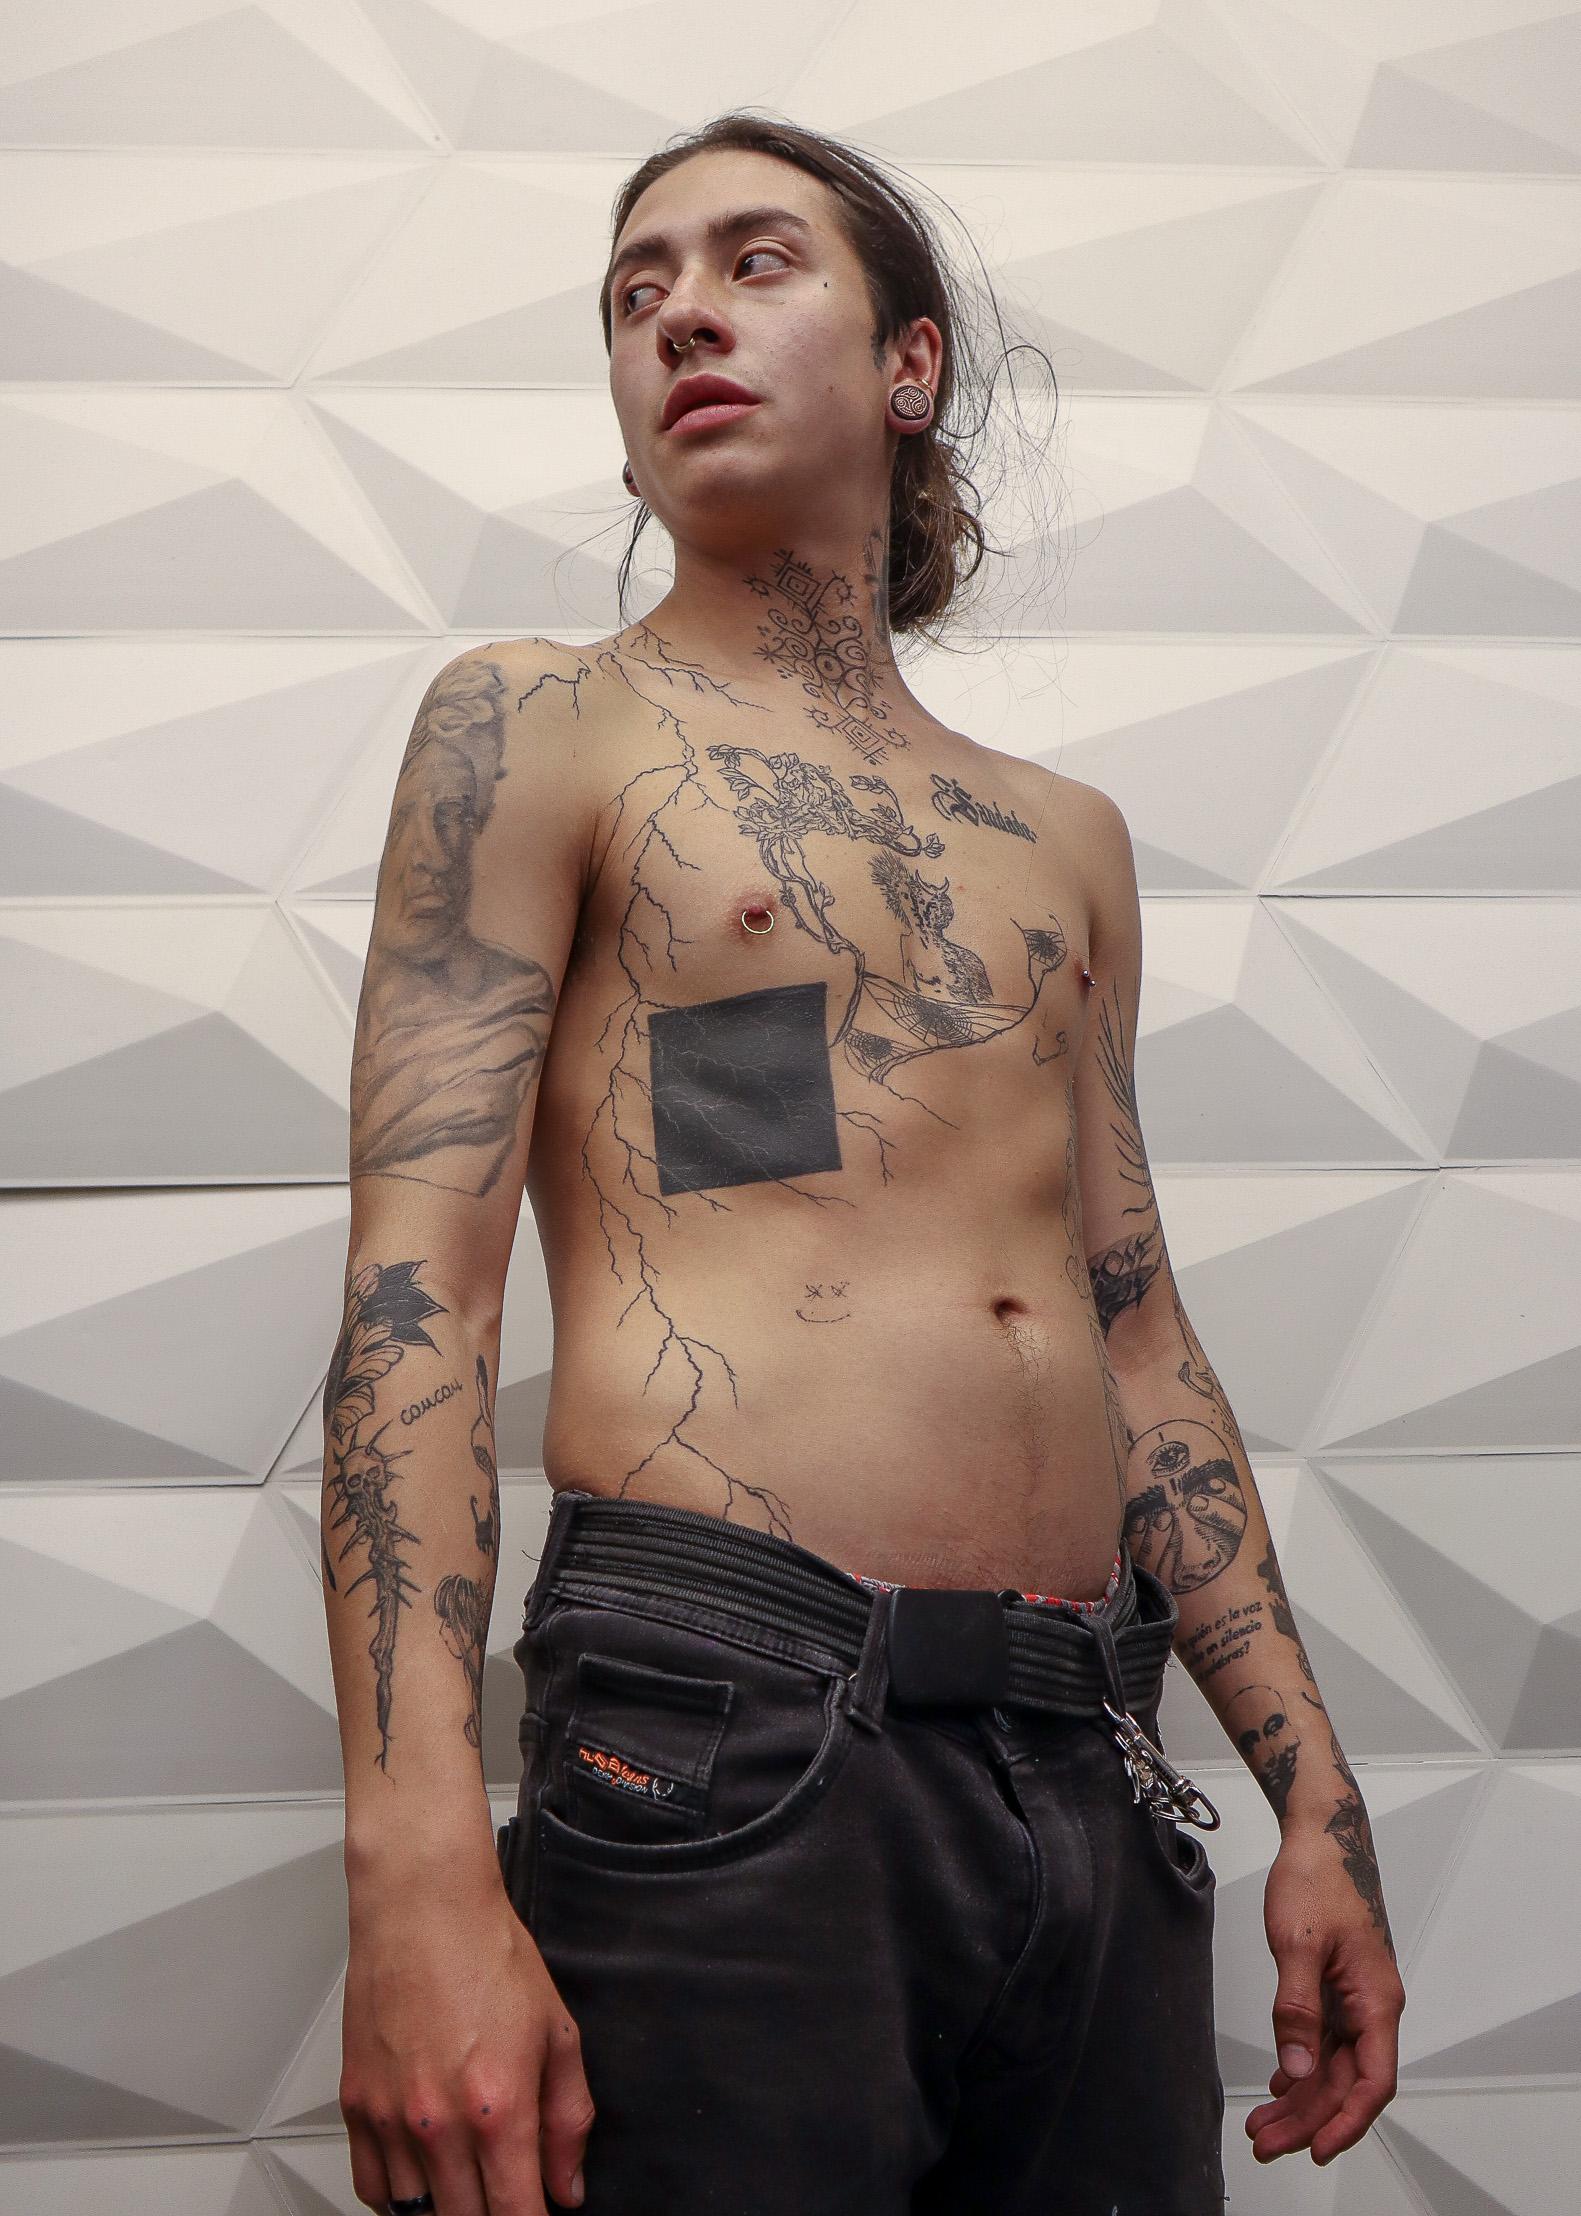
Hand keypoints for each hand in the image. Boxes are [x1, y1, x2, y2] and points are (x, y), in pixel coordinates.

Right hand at [341, 1878, 594, 2214]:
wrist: (424, 1907)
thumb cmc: (488, 1954)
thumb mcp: (558, 2033)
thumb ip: (569, 2120)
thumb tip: (567, 2185)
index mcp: (499, 2109)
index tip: (538, 2215)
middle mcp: (440, 2124)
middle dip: (491, 2215)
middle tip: (505, 2189)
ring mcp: (392, 2119)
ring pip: (415, 2215)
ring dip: (445, 2208)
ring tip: (467, 2185)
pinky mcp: (356, 2106)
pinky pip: (371, 2188)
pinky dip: (397, 2198)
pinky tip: (423, 2179)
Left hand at [1245, 1823, 1405, 2167]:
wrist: (1323, 1836)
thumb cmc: (1319, 1878)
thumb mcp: (1300, 1943)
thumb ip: (1298, 2008)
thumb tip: (1299, 2069)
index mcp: (1376, 2000)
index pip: (1373, 2081)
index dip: (1347, 2121)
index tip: (1316, 2148)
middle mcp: (1372, 2006)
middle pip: (1347, 2082)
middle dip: (1309, 2119)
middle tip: (1266, 2143)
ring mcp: (1354, 1999)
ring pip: (1333, 2066)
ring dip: (1301, 2098)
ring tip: (1263, 2125)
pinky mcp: (1336, 1988)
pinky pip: (1324, 2042)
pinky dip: (1302, 2068)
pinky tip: (1280, 2085)